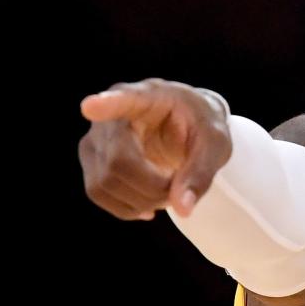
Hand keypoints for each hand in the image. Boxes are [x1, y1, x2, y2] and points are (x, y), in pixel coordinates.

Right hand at [78, 79, 231, 219]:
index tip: (89, 106)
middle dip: (151, 188)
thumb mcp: (215, 143)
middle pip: (117, 162)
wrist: (186, 126)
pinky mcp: (90, 160)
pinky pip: (98, 193)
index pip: (122, 99)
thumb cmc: (200, 126)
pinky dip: (125, 207)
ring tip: (165, 194)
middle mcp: (111, 114)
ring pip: (104, 183)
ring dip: (139, 201)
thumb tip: (182, 209)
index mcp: (146, 96)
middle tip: (178, 188)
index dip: (105, 104)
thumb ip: (201, 172)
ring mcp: (94, 138)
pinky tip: (147, 205)